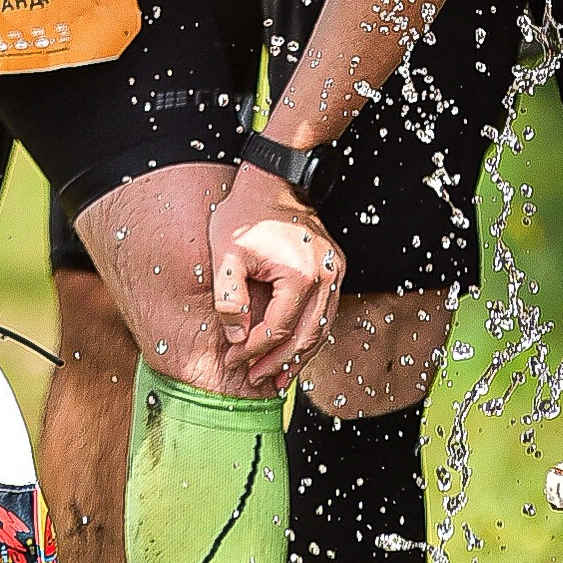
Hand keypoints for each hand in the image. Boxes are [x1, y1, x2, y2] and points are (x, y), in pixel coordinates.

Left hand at [208, 164, 342, 391]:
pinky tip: (294, 351)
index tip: (232, 361)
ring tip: (278, 379)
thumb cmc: (246, 215)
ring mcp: (336, 272)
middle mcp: (326, 276)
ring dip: (299, 356)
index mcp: (300, 274)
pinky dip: (310, 335)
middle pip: (305, 336)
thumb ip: (228, 297)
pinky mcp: (335, 269)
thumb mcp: (226, 254)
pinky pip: (325, 312)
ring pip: (321, 329)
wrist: (274, 181)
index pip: (277, 328)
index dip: (253, 350)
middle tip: (256, 380)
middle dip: (279, 363)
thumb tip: (236, 336)